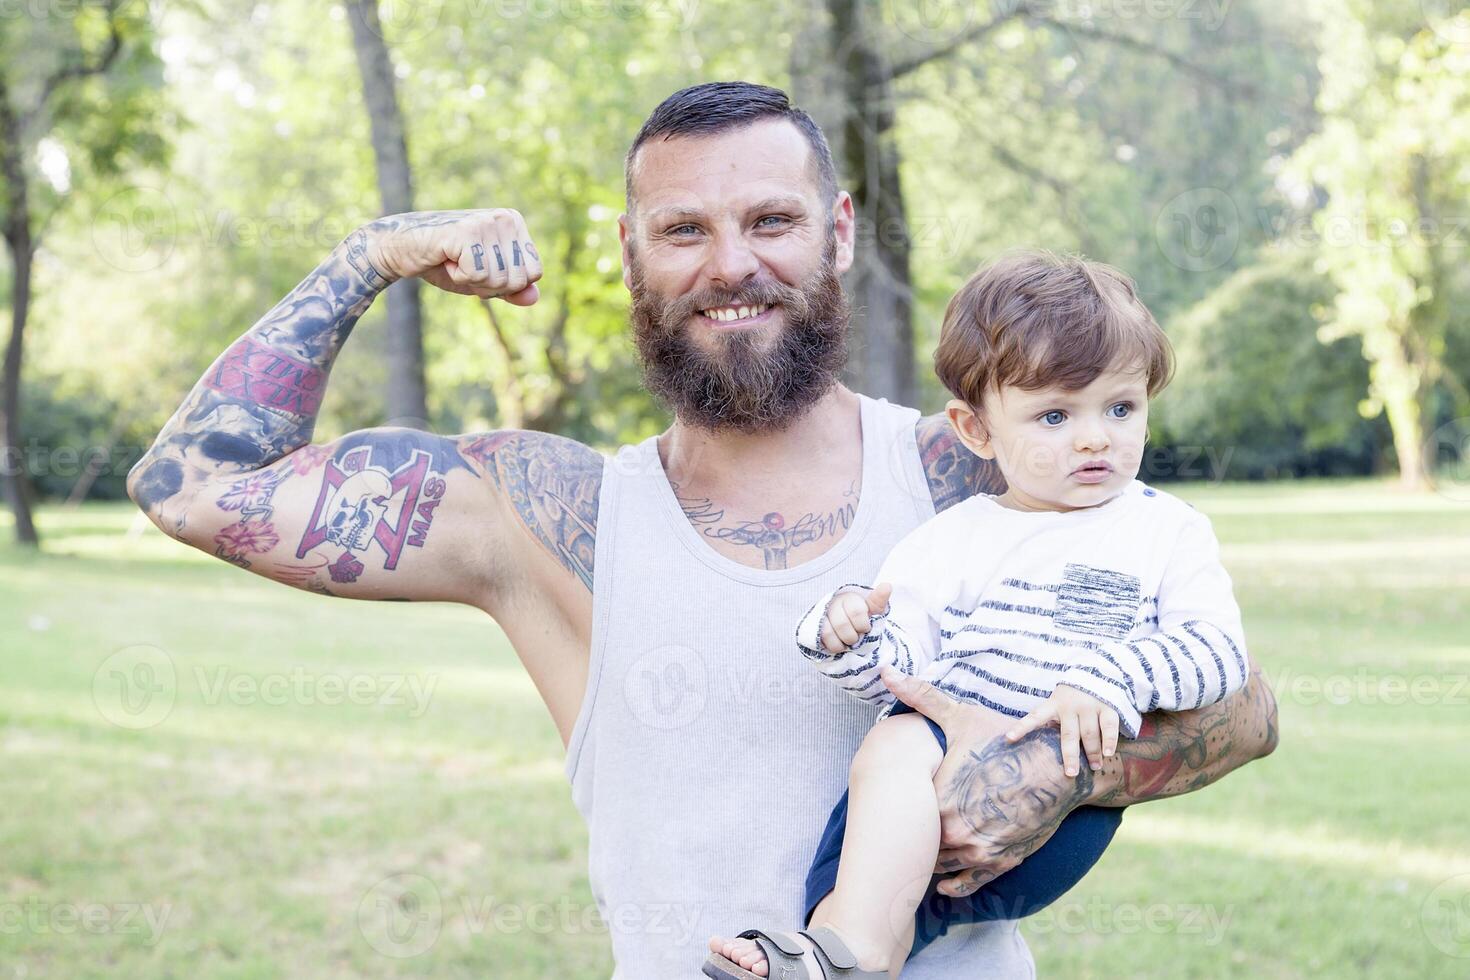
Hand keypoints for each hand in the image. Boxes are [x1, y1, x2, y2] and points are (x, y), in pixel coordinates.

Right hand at [361, 209, 542, 303]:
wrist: (401, 249)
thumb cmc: (444, 263)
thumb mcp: (484, 280)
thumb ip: (511, 289)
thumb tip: (534, 298)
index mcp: (515, 223)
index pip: (534, 274)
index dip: (505, 284)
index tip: (481, 267)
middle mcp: (505, 218)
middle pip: (518, 280)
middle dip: (490, 285)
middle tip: (465, 265)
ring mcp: (488, 222)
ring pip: (499, 280)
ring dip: (472, 280)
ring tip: (454, 260)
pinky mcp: (468, 232)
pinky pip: (477, 275)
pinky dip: (458, 276)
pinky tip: (446, 258)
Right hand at [819, 583, 891, 654]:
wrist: (851, 627)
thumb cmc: (864, 617)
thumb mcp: (874, 609)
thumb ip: (879, 600)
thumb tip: (887, 585)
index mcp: (850, 597)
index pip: (856, 611)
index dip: (863, 625)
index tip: (866, 628)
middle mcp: (833, 603)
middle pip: (841, 624)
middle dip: (853, 636)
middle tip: (857, 636)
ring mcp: (822, 615)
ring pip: (829, 632)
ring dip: (843, 641)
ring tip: (849, 642)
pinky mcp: (815, 627)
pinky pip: (822, 639)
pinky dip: (834, 645)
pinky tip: (840, 645)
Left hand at [879, 667, 1089, 896]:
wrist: (1056, 766)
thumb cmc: (1005, 738)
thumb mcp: (960, 716)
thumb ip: (920, 696)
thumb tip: (885, 670)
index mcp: (938, 797)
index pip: (902, 816)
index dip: (894, 813)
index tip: (886, 810)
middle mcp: (955, 828)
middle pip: (919, 844)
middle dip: (909, 840)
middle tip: (895, 840)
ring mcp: (978, 848)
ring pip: (939, 866)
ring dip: (928, 863)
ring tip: (914, 860)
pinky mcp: (1000, 862)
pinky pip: (967, 884)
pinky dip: (953, 885)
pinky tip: (942, 884)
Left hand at [1006, 684, 1119, 777]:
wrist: (1097, 673)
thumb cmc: (1071, 698)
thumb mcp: (1056, 703)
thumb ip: (1051, 721)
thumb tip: (1034, 749)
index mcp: (1053, 704)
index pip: (1034, 717)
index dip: (1021, 727)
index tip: (1008, 739)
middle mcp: (1071, 706)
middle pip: (1069, 734)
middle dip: (1070, 755)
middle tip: (1070, 773)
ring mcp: (1090, 706)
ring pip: (1090, 733)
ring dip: (1092, 752)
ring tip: (1094, 767)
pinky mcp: (1107, 707)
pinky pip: (1110, 726)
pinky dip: (1110, 740)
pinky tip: (1108, 753)